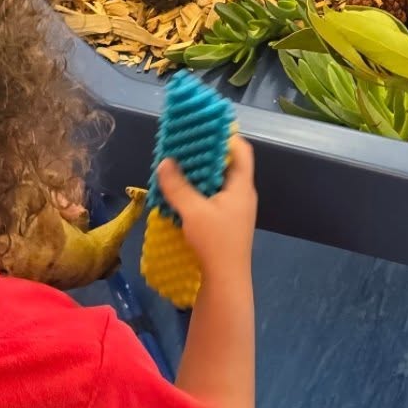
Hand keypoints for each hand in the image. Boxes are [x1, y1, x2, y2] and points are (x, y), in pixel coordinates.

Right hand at [156, 137, 256, 279]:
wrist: (226, 280)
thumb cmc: (215, 242)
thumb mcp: (193, 211)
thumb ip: (178, 186)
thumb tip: (165, 162)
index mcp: (241, 187)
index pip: (241, 150)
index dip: (225, 136)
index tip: (202, 127)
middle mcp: (242, 194)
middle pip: (227, 165)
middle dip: (205, 154)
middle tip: (182, 144)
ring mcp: (235, 209)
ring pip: (217, 183)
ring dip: (198, 174)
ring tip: (176, 165)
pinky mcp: (226, 222)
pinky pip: (212, 197)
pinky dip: (198, 191)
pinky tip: (179, 192)